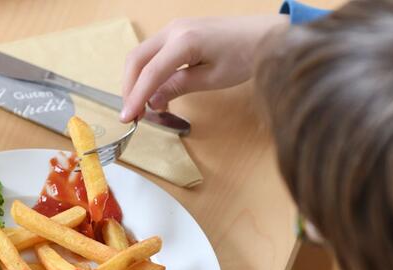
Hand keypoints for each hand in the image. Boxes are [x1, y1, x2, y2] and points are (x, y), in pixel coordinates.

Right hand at [120, 15, 287, 120]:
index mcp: (184, 41)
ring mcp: (175, 28)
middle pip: (137, 59)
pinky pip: (154, 51)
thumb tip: (152, 101)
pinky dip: (148, 71)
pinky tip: (155, 91)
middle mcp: (174, 30)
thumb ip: (178, 87)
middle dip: (129, 88)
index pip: (150, 73)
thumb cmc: (245, 55)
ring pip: (141, 54)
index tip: (127, 118)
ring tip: (142, 106)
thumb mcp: (212, 79)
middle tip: (131, 114)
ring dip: (136, 80)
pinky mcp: (179, 31)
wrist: (264, 34)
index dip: (136, 97)